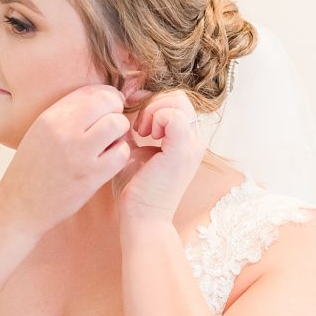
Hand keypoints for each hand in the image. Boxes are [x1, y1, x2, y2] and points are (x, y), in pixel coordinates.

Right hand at [0, 84, 130, 236]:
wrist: (19, 206)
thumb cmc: (32, 170)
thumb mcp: (41, 132)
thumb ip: (67, 115)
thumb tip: (102, 99)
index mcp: (50, 116)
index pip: (91, 91)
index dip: (106, 97)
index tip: (107, 110)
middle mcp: (63, 130)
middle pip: (108, 102)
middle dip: (115, 113)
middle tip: (111, 128)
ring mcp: (78, 153)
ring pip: (118, 125)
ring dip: (120, 134)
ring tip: (109, 145)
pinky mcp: (90, 176)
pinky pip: (121, 153)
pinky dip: (119, 155)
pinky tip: (108, 162)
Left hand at [110, 89, 205, 222]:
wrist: (142, 218)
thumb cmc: (137, 190)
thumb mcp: (133, 152)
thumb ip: (132, 132)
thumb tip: (121, 113)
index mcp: (186, 140)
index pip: (177, 102)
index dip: (152, 103)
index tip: (134, 118)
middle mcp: (195, 140)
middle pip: (179, 97)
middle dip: (153, 105)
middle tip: (138, 129)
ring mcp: (191, 145)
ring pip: (177, 101)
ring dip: (153, 111)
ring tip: (142, 134)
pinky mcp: (182, 150)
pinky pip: (173, 115)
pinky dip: (156, 119)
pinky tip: (145, 137)